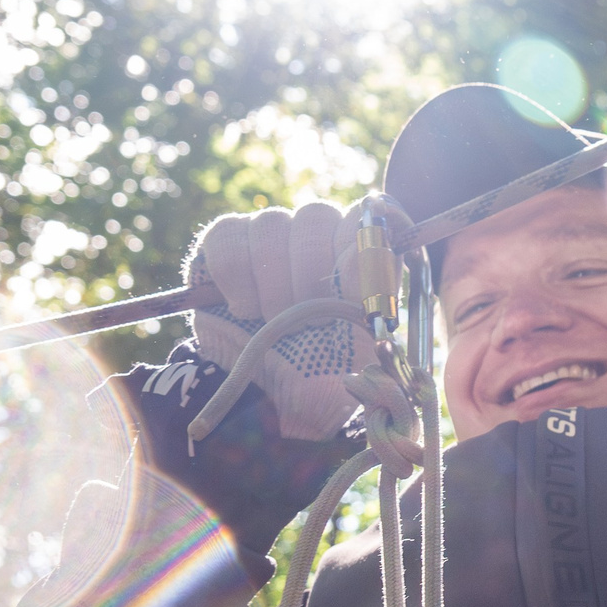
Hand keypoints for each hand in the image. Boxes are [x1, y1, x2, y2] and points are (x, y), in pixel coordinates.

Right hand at [184, 203, 377, 440]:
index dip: (361, 248)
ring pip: (271, 224)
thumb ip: (377, 313)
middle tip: (312, 322)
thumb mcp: (360, 354)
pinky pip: (227, 235)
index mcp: (361, 252)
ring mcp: (272, 233)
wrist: (267, 390)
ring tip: (276, 320)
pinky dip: (236, 276)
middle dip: (311, 275)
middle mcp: (319, 233)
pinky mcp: (227, 241)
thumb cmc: (324, 369)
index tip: (355, 293)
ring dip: (274, 282)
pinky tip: (245, 308)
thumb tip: (379, 272)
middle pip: (315, 215)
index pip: (368, 219)